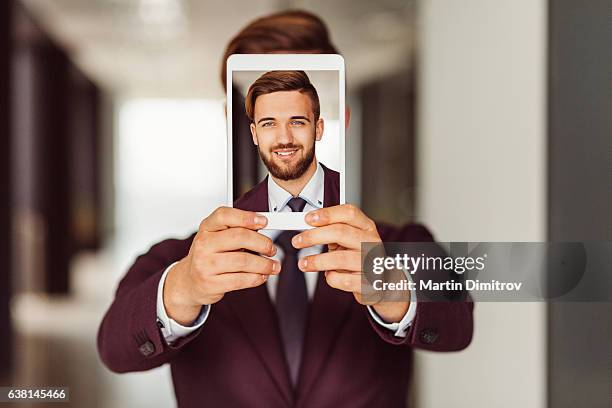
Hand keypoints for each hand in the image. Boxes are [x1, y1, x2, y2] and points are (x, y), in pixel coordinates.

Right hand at [164, 207, 279, 324]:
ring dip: (264, 264)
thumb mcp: (217, 236)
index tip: (263, 221)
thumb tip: (262, 226)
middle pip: (239, 237)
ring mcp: (206, 265)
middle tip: (271, 248)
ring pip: (243, 261)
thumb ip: (236, 229)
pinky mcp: (211, 283)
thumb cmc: (208, 256)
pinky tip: (261, 275)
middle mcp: (204, 244)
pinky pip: (240, 280)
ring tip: (272, 265)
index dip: (246, 217)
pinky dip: (256, 278)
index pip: (225, 215)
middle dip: (262, 243)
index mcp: (207, 228)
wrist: (189, 281)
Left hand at [292, 204, 409, 322]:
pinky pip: (344, 280)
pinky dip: (331, 278)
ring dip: (317, 261)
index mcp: (366, 227)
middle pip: (341, 233)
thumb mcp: (350, 239)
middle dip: (314, 236)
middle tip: (297, 241)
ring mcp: (372, 263)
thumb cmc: (361, 256)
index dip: (327, 214)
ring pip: (340, 259)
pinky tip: (329, 275)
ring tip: (304, 263)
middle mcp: (371, 243)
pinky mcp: (369, 283)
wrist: (383, 281)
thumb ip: (333, 230)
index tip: (308, 219)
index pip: (349, 213)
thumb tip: (308, 224)